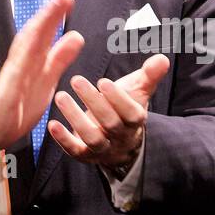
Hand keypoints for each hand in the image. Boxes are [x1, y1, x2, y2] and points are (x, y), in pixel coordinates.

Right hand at [0, 0, 83, 160]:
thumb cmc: (19, 105)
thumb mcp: (47, 79)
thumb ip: (59, 58)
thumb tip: (76, 37)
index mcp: (31, 61)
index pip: (42, 34)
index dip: (52, 16)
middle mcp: (20, 66)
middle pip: (32, 37)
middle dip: (46, 17)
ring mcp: (10, 81)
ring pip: (21, 54)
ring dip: (33, 36)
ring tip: (46, 19)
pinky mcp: (4, 99)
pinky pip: (11, 82)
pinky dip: (18, 69)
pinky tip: (25, 57)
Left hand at [48, 53, 170, 170]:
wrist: (119, 142)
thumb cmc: (124, 108)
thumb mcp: (138, 92)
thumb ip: (149, 76)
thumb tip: (163, 59)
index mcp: (135, 121)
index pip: (131, 113)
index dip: (118, 99)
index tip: (103, 82)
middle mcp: (120, 137)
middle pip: (110, 123)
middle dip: (94, 102)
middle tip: (77, 80)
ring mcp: (102, 149)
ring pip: (92, 138)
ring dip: (76, 118)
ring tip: (61, 96)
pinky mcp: (85, 156)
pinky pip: (75, 151)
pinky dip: (63, 139)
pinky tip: (52, 124)